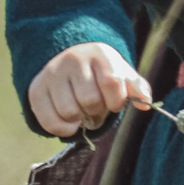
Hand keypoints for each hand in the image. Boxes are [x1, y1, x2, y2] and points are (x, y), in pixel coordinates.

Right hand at [29, 42, 151, 136]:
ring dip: (81, 120)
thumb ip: (136, 88)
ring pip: (70, 112)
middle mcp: (73, 60)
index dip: (116, 101)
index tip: (114, 102)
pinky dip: (64, 130)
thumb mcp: (121, 74)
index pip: (111, 82)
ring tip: (82, 111)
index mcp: (99, 54)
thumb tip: (146, 104)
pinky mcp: (37, 90)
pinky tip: (71, 122)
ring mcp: (52, 74)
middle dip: (97, 111)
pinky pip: (50, 122)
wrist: (68, 60)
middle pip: (90, 100)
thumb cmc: (101, 72)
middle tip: (95, 107)